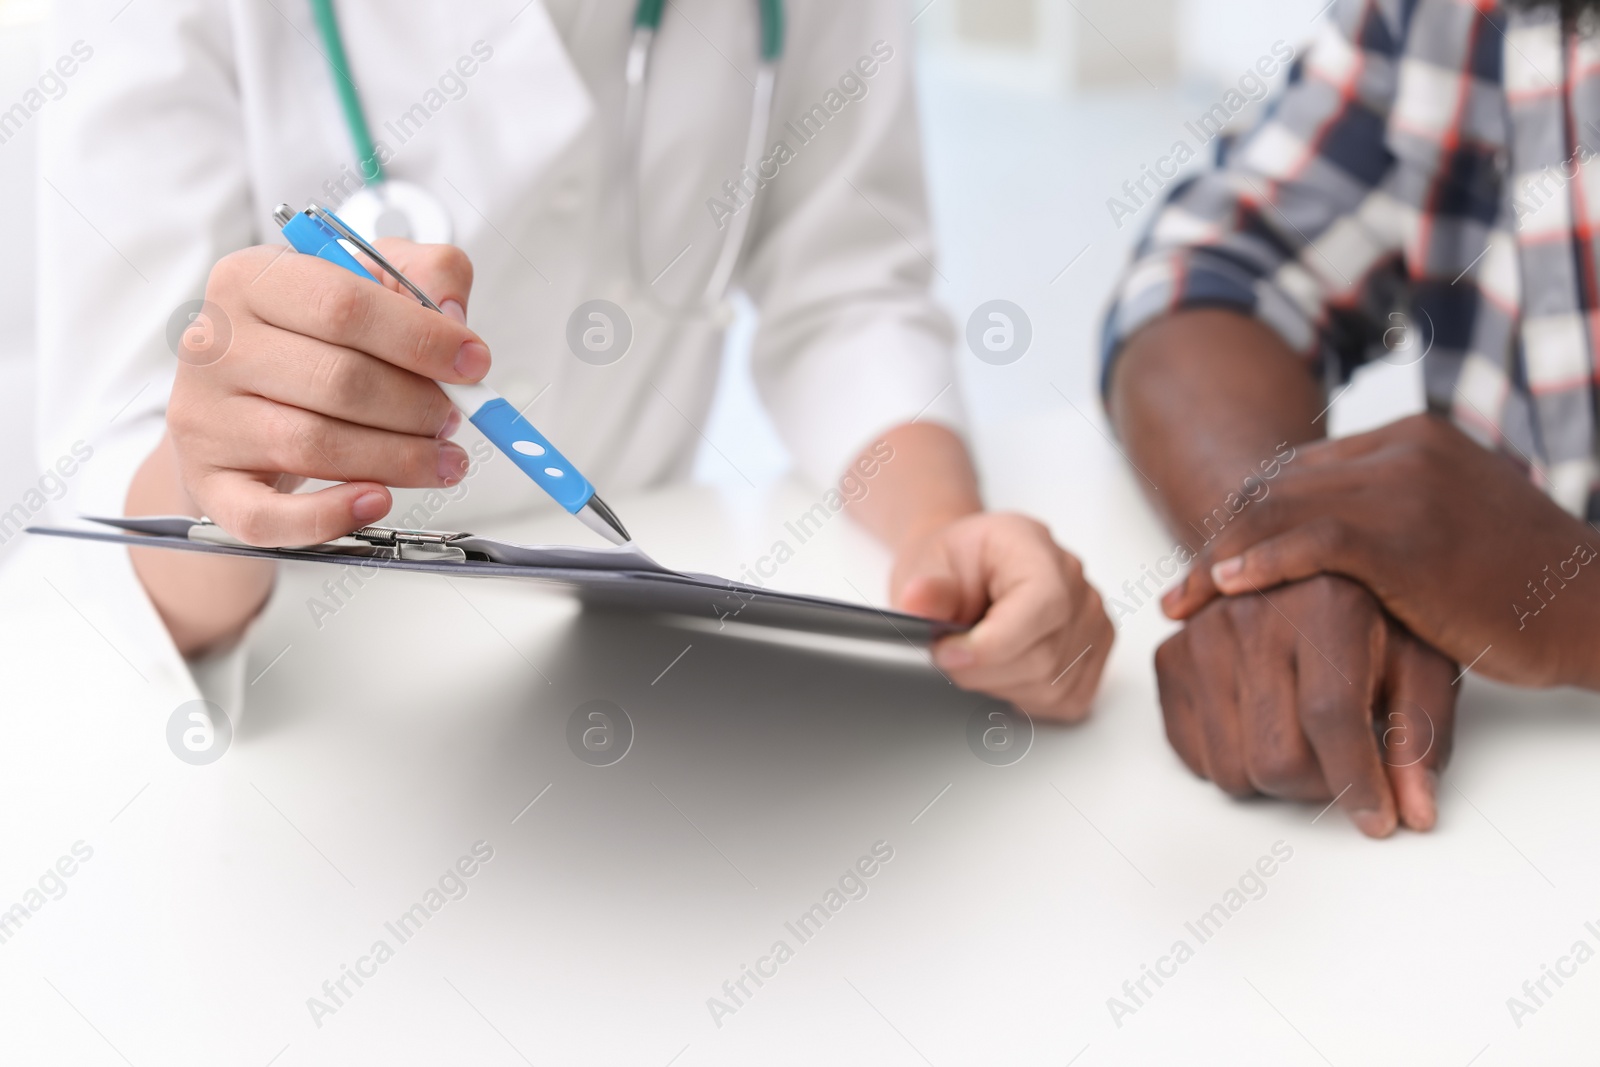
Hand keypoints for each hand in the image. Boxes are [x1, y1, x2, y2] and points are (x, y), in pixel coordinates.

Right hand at [165, 239, 487, 544]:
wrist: (245, 397)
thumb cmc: (318, 338)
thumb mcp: (374, 283)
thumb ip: (429, 274)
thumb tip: (454, 318)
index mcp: (253, 279)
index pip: (344, 305)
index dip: (421, 339)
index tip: (474, 364)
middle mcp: (216, 344)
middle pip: (338, 381)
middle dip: (418, 406)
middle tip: (453, 418)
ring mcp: (205, 416)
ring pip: (315, 446)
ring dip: (398, 459)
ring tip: (441, 460)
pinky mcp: (208, 482)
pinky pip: (266, 515)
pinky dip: (329, 516)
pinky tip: (377, 501)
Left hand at [891, 513, 1113, 721]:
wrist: (967, 568)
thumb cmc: (953, 564)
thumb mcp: (926, 564)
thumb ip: (927, 588)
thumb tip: (919, 601)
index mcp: (1035, 548)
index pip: (1043, 606)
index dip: (993, 645)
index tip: (946, 652)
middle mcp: (1075, 582)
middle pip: (1044, 656)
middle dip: (984, 670)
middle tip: (949, 654)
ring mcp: (1093, 619)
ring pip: (1053, 686)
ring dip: (1002, 685)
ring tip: (977, 656)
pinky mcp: (1094, 653)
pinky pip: (1066, 699)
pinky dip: (1027, 697)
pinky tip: (1003, 670)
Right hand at [1157, 575, 1456, 836]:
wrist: (1293, 561)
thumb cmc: (1369, 615)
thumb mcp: (1420, 660)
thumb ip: (1421, 734)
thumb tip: (1415, 812)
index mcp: (1326, 604)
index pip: (1331, 717)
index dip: (1357, 783)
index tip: (1377, 820)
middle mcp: (1251, 613)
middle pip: (1275, 758)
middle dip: (1318, 787)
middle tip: (1342, 767)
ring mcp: (1200, 636)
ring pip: (1231, 769)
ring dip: (1273, 778)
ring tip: (1302, 739)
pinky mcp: (1169, 658)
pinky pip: (1192, 756)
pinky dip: (1231, 760)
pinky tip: (1261, 726)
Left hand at [1163, 415, 1599, 689]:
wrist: (1594, 608)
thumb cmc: (1522, 584)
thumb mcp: (1447, 528)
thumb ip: (1388, 517)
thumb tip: (1319, 546)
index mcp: (1410, 438)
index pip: (1297, 472)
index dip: (1246, 520)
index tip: (1212, 563)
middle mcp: (1403, 449)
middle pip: (1278, 487)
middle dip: (1221, 539)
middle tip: (1183, 592)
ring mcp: (1406, 487)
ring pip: (1282, 511)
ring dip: (1223, 559)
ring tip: (1186, 601)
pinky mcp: (1409, 536)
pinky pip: (1312, 541)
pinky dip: (1261, 563)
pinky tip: (1228, 588)